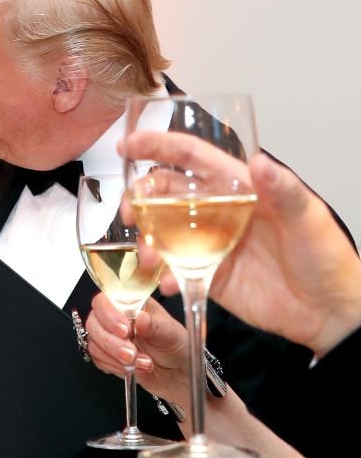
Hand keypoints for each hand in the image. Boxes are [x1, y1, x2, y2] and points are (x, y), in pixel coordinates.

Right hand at [85, 295, 189, 404]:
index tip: (124, 331)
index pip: (105, 301)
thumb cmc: (176, 346)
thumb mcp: (171, 333)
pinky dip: (115, 366)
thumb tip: (141, 318)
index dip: (109, 315)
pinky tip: (133, 368)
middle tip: (131, 353)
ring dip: (115, 357)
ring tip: (140, 362)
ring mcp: (109, 336)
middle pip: (94, 323)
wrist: (177, 372)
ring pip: (94, 343)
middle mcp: (116, 318)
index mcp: (130, 304)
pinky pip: (98, 359)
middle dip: (112, 342)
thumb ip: (154, 326)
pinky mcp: (106, 354)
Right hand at [121, 132, 360, 356]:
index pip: (192, 158)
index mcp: (240, 187)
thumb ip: (284, 190)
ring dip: (146, 239)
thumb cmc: (326, 259)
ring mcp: (209, 242)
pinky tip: (169, 283)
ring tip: (149, 257)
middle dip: (139, 197)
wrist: (328, 313)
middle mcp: (218, 211)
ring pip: (161, 231)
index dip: (158, 146)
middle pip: (165, 193)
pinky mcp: (206, 273)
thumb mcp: (309, 219)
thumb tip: (259, 163)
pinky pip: (173, 269)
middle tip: (129, 211)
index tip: (129, 144)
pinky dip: (164, 275)